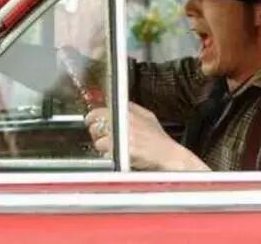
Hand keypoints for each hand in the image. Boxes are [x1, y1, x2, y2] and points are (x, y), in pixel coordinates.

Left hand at [85, 103, 209, 170]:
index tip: (90, 120)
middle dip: (96, 132)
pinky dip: (109, 156)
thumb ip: (131, 109)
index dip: (92, 117)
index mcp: (129, 112)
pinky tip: (119, 155)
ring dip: (103, 146)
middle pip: (96, 125)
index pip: (100, 110)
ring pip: (99, 141)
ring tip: (114, 148)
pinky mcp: (122, 151)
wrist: (169, 155)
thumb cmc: (159, 140)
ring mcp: (123, 137)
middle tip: (102, 137)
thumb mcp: (148, 117)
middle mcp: (125, 122)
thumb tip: (115, 104)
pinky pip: (106, 153)